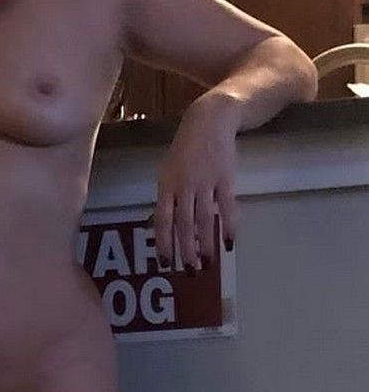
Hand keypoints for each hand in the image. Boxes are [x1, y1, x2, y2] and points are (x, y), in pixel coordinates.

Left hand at [154, 92, 238, 270]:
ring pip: (204, 219)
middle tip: (190, 271)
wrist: (210, 120)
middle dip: (186, 251)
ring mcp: (205, 182)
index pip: (162, 220)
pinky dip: (228, 226)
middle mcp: (184, 186)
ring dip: (206, 244)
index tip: (166, 264)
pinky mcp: (225, 178)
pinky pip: (226, 207)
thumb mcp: (168, 171)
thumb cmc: (186, 149)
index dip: (164, 243)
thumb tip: (161, 227)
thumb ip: (167, 198)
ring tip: (208, 263)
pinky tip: (229, 242)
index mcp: (167, 185)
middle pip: (184, 224)